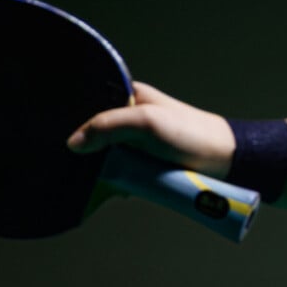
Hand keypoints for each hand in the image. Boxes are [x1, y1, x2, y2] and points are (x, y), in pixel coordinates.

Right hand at [67, 81, 234, 177]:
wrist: (224, 161)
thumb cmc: (191, 134)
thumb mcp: (147, 123)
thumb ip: (108, 126)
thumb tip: (73, 143)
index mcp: (128, 96)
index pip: (90, 105)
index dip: (76, 121)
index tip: (62, 138)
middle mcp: (129, 117)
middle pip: (94, 135)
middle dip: (86, 151)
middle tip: (78, 165)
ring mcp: (135, 142)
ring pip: (104, 157)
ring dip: (100, 170)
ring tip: (92, 181)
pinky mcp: (142, 164)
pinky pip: (119, 173)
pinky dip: (114, 182)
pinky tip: (109, 191)